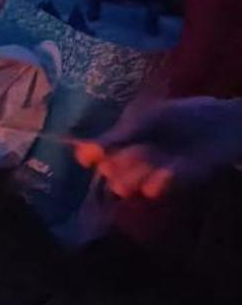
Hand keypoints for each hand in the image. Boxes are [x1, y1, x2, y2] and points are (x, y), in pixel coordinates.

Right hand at [76, 97, 241, 198]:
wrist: (222, 125)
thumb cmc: (185, 115)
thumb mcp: (148, 118)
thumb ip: (118, 135)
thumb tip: (82, 151)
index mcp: (122, 140)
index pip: (95, 153)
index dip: (90, 155)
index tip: (88, 156)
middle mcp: (129, 161)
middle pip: (108, 172)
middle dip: (116, 163)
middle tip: (132, 151)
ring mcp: (146, 175)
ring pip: (125, 184)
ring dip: (134, 173)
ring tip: (150, 158)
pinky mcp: (167, 186)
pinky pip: (152, 189)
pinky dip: (157, 182)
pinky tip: (165, 172)